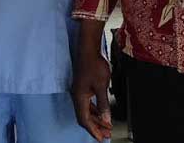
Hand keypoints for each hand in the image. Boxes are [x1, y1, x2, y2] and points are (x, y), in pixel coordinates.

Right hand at [71, 20, 113, 141]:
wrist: (88, 50)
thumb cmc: (94, 64)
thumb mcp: (101, 86)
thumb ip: (103, 104)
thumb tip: (106, 118)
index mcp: (79, 97)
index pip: (84, 119)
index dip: (93, 130)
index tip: (101, 138)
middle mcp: (77, 96)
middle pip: (84, 117)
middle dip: (95, 127)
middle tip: (105, 134)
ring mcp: (79, 91)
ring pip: (86, 110)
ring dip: (96, 119)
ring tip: (106, 126)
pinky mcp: (83, 87)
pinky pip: (88, 104)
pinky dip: (95, 111)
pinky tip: (101, 113)